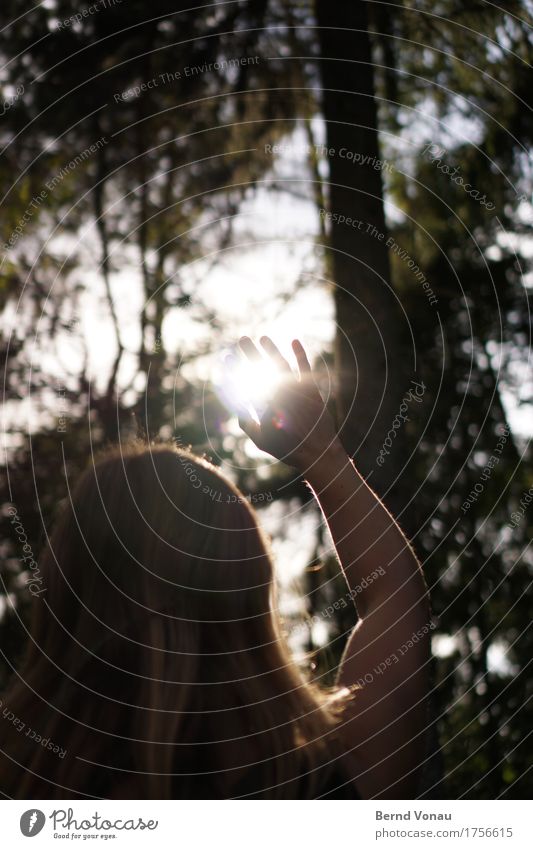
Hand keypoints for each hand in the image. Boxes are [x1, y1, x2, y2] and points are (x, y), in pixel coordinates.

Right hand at [237, 336, 341, 472]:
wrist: (317, 452)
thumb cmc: (288, 449)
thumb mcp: (260, 439)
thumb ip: (247, 422)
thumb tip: (239, 409)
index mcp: (263, 404)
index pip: (244, 379)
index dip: (234, 367)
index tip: (227, 357)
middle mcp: (278, 393)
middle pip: (261, 367)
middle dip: (249, 351)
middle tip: (241, 339)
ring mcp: (296, 389)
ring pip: (281, 363)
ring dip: (271, 349)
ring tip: (262, 338)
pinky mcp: (311, 389)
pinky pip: (305, 368)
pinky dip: (300, 354)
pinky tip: (294, 341)